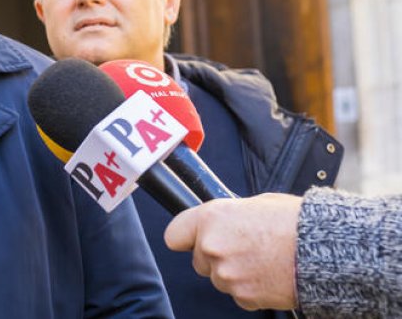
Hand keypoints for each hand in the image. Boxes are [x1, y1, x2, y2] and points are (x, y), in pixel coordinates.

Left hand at [164, 193, 302, 309]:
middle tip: (244, 249)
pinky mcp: (243, 297)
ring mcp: (227, 274)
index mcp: (211, 218)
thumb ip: (230, 216)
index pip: (174, 235)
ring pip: (220, 279)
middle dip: (216, 257)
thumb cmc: (296, 221)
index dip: (186, 237)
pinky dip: (251, 289)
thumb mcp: (256, 203)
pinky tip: (270, 275)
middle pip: (199, 261)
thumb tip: (224, 224)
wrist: (326, 249)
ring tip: (263, 260)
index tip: (192, 240)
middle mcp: (212, 246)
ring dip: (235, 273)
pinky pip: (239, 295)